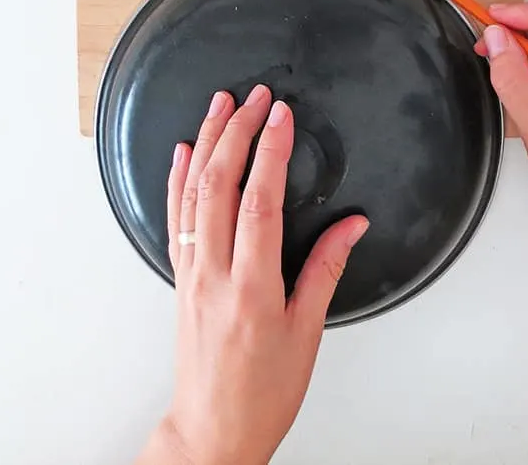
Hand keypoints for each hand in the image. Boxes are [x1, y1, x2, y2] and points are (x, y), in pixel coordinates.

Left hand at [139, 84, 367, 464]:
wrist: (212, 430)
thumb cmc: (262, 392)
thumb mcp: (307, 333)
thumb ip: (326, 269)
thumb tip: (352, 225)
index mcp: (252, 288)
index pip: (259, 202)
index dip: (270, 151)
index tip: (281, 115)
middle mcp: (214, 274)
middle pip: (220, 185)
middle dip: (238, 131)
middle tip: (256, 96)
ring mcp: (191, 274)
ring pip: (193, 193)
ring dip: (207, 142)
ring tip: (220, 104)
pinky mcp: (180, 278)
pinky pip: (175, 217)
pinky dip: (178, 178)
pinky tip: (185, 152)